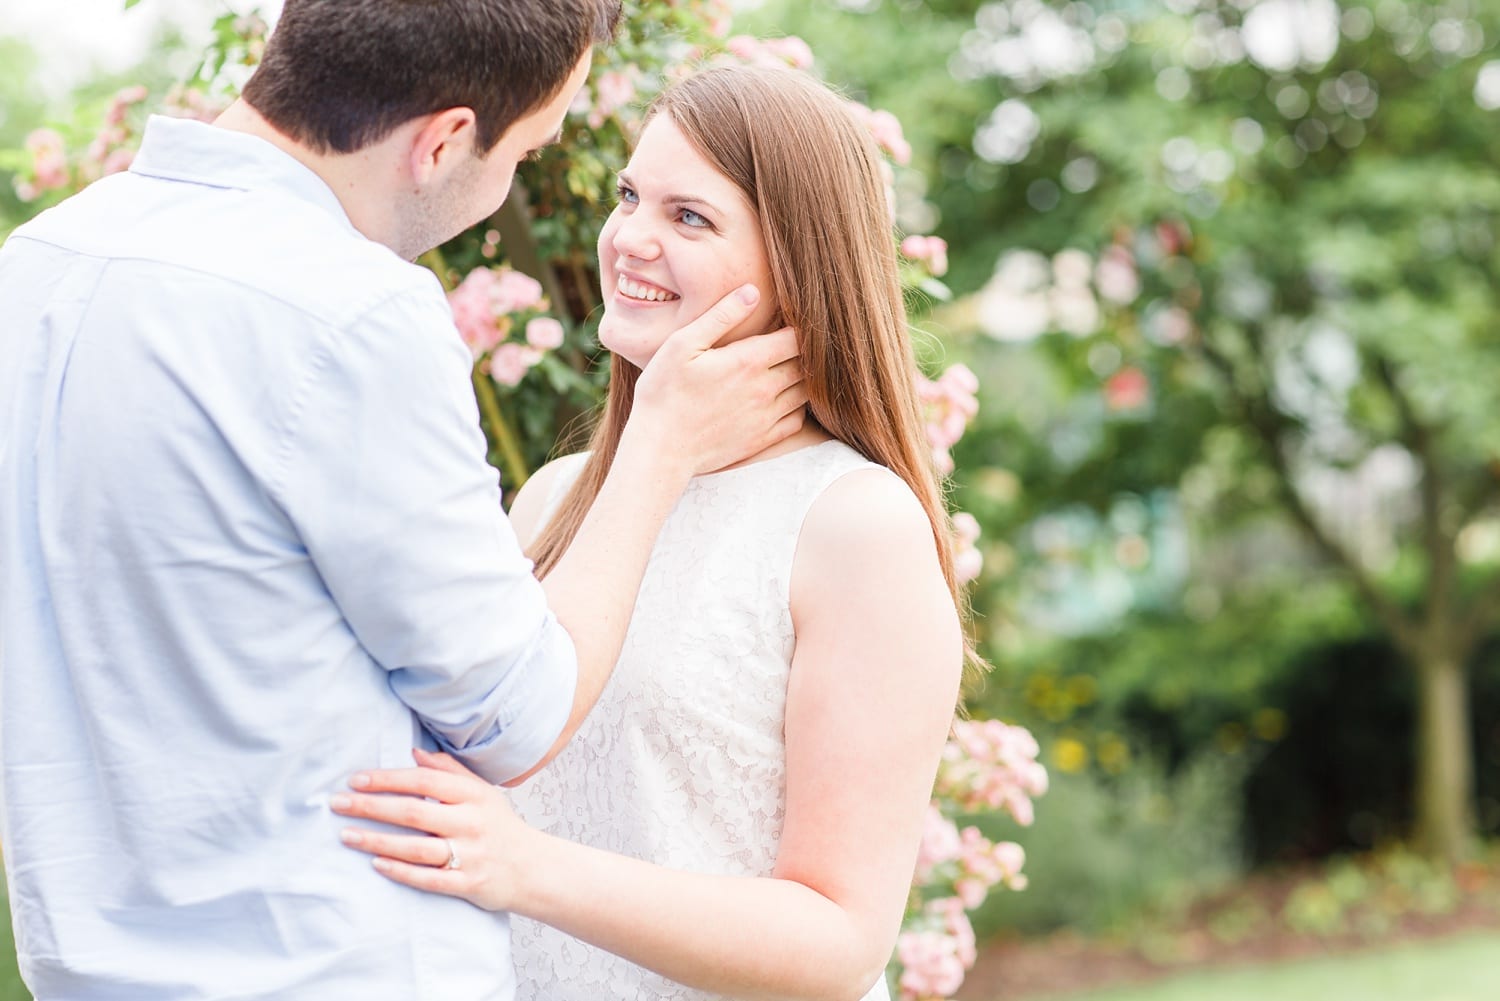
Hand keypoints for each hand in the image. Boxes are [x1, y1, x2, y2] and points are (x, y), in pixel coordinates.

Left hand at [330, 748, 533, 911]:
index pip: (424, 780)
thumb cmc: (502, 826)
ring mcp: (470, 854)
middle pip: (414, 812)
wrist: (534, 869)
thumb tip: (414, 752)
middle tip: (337, 804)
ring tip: (347, 836)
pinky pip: (429, 878)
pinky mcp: (469, 883)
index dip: (388, 779)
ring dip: (378, 841)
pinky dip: (401, 871)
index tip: (356, 779)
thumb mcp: (483, 792)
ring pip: (416, 848)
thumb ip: (450, 770)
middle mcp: (471, 822)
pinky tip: (376, 865)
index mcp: (474, 795)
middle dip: (372, 807)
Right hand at [630, 284, 807, 475]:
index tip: (785, 322)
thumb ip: (721, 316)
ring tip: (785, 368)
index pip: (796, 338)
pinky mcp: (762, 440)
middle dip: (802, 352)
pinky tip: (781, 399)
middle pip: (806, 364)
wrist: (660, 449)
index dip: (796, 327)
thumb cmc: (664, 393)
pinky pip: (797, 420)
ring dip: (802, 379)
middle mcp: (765, 389)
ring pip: (805, 392)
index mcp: (748, 361)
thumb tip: (752, 292)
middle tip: (787, 345)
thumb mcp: (682, 345)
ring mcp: (767, 417)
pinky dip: (797, 407)